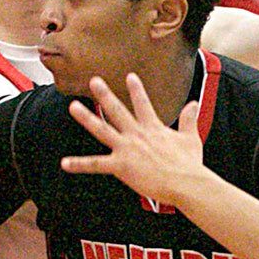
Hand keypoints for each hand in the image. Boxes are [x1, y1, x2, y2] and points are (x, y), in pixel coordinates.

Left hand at [61, 73, 203, 204]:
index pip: (143, 104)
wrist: (186, 182)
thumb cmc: (190, 164)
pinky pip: (96, 165)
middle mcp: (137, 134)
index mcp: (154, 128)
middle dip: (105, 94)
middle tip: (93, 80)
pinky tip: (65, 163)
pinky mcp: (121, 166)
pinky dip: (80, 165)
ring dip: (87, 118)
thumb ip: (189, 119)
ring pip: (102, 130)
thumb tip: (193, 103)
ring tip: (73, 106)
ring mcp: (127, 149)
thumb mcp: (191, 138)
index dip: (136, 89)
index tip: (129, 76)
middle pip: (117, 110)